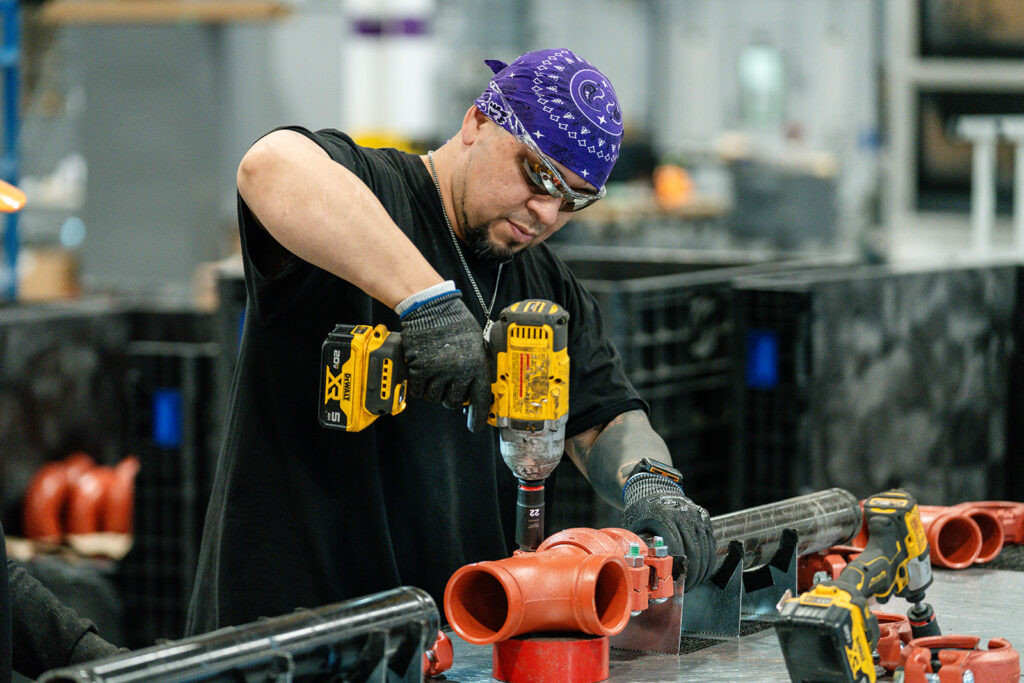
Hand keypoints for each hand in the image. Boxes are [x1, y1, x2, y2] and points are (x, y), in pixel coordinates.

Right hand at [399, 291, 490, 430]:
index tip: (475, 425)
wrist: (432, 307)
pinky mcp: (420, 370)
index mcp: (477, 365)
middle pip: (455, 402)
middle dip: (452, 398)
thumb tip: (477, 384)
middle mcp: (460, 372)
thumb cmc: (455, 321)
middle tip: (449, 387)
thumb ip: (477, 364)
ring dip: (435, 391)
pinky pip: (419, 390)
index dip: (478, 416)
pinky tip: (422, 374)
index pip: (481, 399)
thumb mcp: (476, 342)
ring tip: (435, 375)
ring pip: (435, 398)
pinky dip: (419, 386)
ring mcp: (439, 372)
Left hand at [620, 474, 715, 589]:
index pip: (675, 547)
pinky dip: (709, 559)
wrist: (654, 487)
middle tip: (688, 587)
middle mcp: (681, 514)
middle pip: (693, 551)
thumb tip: (636, 569)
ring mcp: (694, 514)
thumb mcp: (633, 525)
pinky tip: (704, 571)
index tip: (675, 582)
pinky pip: (710, 541)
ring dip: (702, 569)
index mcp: (662, 516)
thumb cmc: (641, 511)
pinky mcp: (703, 516)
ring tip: (695, 582)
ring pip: (705, 548)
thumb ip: (637, 546)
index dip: (676, 568)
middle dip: (692, 573)